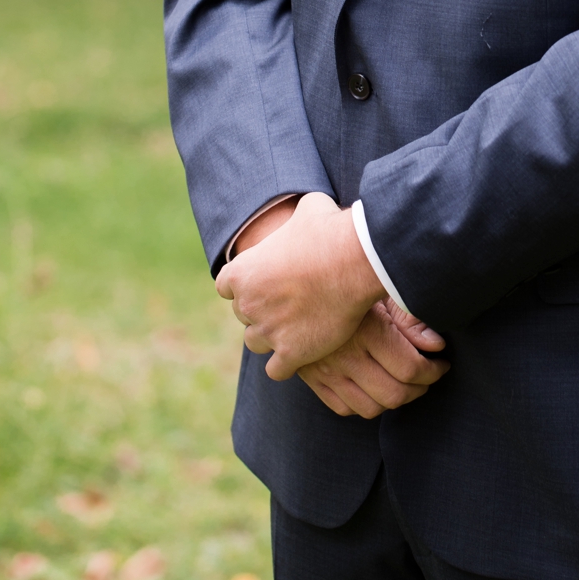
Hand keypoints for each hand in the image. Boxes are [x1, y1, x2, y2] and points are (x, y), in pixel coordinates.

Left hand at [216, 191, 382, 380]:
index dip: (244, 284)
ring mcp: (268, 331)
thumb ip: (294, 218)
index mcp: (242, 271)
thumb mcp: (307, 209)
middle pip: (243, 314)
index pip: (225, 285)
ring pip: (255, 343)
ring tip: (294, 328)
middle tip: (287, 302)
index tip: (264, 281)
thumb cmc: (329, 231)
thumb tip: (307, 212)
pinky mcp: (291, 353)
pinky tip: (302, 351)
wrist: (353, 261)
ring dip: (270, 336)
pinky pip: (276, 370)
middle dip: (260, 308)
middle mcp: (248, 304)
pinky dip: (286, 363)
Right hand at [299, 296, 449, 418]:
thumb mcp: (380, 291)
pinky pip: (344, 408)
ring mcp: (326, 371)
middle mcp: (345, 355)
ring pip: (371, 408)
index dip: (433, 371)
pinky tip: (375, 388)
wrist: (293, 282)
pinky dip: (364, 405)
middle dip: (420, 389)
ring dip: (395, 401)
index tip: (441, 364)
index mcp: (365, 330)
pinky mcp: (312, 378)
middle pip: (394, 394)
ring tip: (406, 384)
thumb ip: (409, 318)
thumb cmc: (345, 279)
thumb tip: (437, 345)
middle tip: (429, 376)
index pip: (410, 368)